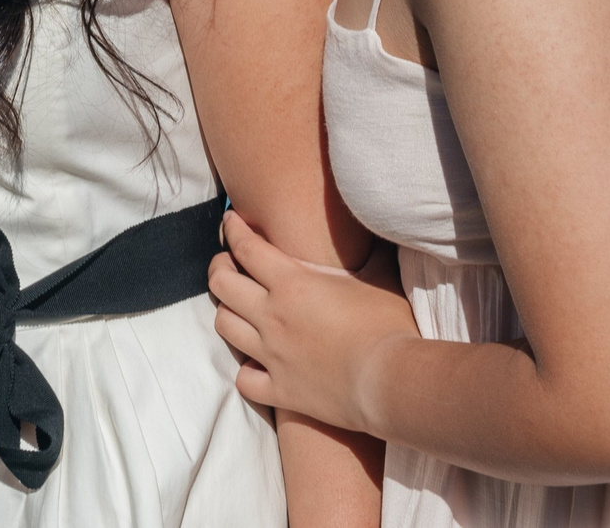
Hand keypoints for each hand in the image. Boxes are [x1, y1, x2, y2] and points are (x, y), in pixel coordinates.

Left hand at [210, 208, 417, 435]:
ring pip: (224, 327)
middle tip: (226, 262)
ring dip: (227, 312)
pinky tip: (256, 364)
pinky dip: (246, 370)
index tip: (229, 220)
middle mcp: (273, 316)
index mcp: (292, 283)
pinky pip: (245, 379)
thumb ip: (367, 253)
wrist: (391, 382)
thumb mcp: (378, 276)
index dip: (233, 230)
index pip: (246, 248)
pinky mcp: (281, 390)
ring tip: (236, 307)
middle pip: (221, 284)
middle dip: (218, 267)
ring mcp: (272, 355)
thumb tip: (373, 230)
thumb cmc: (390, 326)